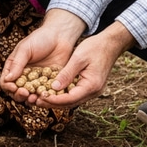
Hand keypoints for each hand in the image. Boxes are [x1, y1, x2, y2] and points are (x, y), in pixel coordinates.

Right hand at [0, 8, 85, 97]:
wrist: (60, 36)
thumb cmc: (40, 39)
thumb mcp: (25, 48)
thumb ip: (17, 64)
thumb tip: (8, 80)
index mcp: (14, 67)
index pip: (6, 82)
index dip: (8, 87)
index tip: (14, 87)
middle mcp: (24, 76)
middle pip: (16, 93)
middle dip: (19, 95)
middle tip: (25, 94)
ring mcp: (36, 82)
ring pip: (30, 96)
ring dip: (31, 100)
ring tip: (35, 98)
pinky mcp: (49, 84)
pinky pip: (44, 95)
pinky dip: (44, 98)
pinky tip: (46, 97)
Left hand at [2, 19, 136, 108]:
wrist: (110, 44)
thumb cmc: (95, 48)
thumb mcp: (78, 58)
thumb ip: (67, 73)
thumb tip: (54, 88)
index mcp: (91, 85)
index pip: (69, 98)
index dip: (54, 100)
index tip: (40, 98)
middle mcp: (93, 92)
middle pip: (70, 103)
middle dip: (53, 103)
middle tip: (36, 100)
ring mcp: (92, 90)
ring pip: (72, 100)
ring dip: (57, 100)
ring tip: (41, 98)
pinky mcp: (90, 87)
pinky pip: (74, 94)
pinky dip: (63, 94)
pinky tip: (52, 91)